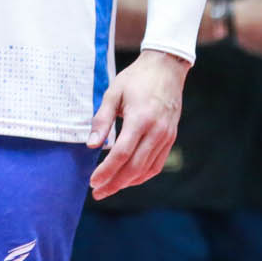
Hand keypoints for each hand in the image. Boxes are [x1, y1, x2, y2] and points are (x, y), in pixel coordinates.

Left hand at [88, 49, 187, 199]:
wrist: (166, 67)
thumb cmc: (136, 78)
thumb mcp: (113, 93)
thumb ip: (102, 120)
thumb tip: (91, 146)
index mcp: (140, 119)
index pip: (122, 154)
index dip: (106, 171)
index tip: (92, 182)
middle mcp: (156, 131)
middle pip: (134, 168)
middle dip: (114, 183)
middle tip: (97, 193)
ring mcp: (166, 136)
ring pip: (146, 170)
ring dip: (127, 183)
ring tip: (109, 188)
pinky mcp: (171, 138)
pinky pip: (156, 164)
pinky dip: (142, 175)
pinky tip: (128, 178)